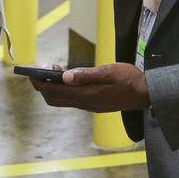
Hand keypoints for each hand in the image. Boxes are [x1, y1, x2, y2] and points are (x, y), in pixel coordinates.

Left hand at [28, 62, 149, 112]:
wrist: (147, 94)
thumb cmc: (130, 79)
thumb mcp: (109, 71)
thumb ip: (86, 74)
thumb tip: (64, 76)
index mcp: (86, 95)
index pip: (53, 92)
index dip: (39, 83)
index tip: (31, 73)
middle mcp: (85, 103)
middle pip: (53, 99)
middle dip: (42, 87)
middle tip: (38, 72)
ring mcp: (89, 105)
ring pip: (62, 101)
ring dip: (53, 89)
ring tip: (53, 71)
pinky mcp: (94, 104)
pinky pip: (71, 100)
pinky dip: (63, 91)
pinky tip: (67, 79)